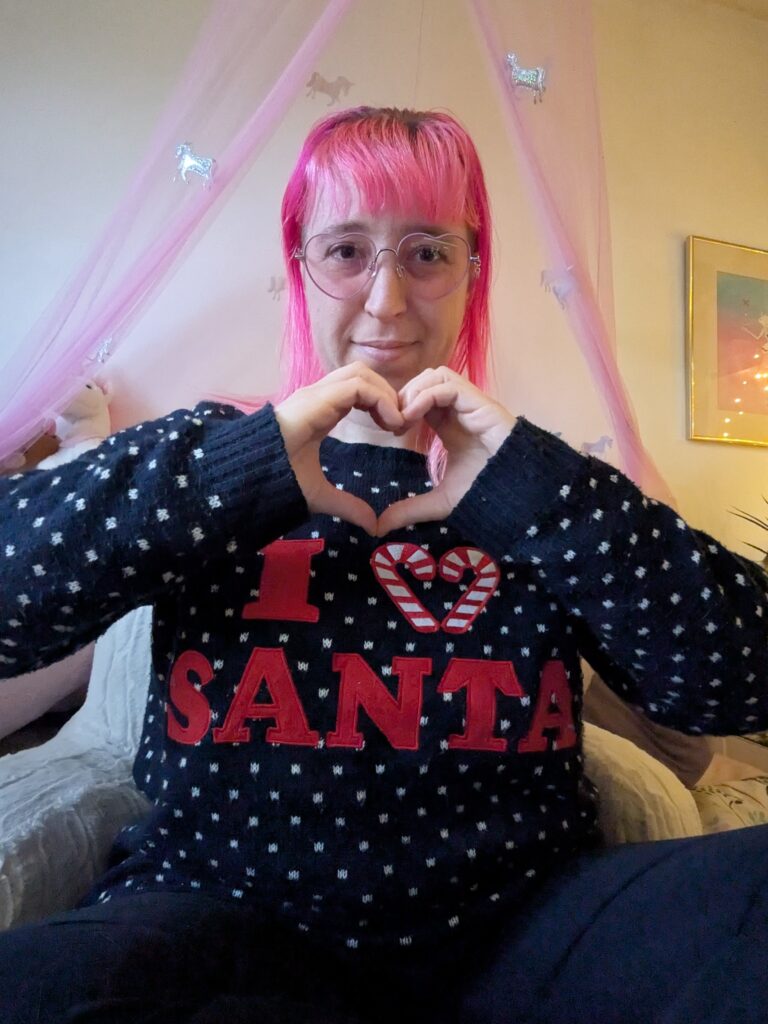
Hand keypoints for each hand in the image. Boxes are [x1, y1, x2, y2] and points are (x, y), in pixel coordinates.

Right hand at [274, 362, 404, 534]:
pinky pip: (358, 386)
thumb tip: (371, 525)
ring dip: (386, 394)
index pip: (357, 389)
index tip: (394, 431)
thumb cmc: (277, 481)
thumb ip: (347, 505)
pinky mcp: (316, 399)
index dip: (381, 404)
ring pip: (361, 373)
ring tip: (396, 423)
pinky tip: (389, 423)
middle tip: (399, 425)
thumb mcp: (321, 495)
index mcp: (320, 411)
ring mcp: (315, 394)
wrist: (249, 478)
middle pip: (362, 374)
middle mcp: (318, 397)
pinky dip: (380, 399)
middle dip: (387, 393)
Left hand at [375, 366, 515, 535]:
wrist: (519, 493)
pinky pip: (447, 385)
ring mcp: (471, 404)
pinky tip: (413, 418)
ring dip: (413, 392)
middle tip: (392, 423)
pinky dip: (425, 396)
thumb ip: (411, 509)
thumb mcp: (441, 502)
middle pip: (425, 380)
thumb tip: (380, 526)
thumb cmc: (487, 492)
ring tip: (403, 420)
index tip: (389, 430)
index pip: (421, 398)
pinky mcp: (480, 403)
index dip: (401, 407)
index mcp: (450, 424)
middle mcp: (460, 410)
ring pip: (436, 375)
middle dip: (404, 396)